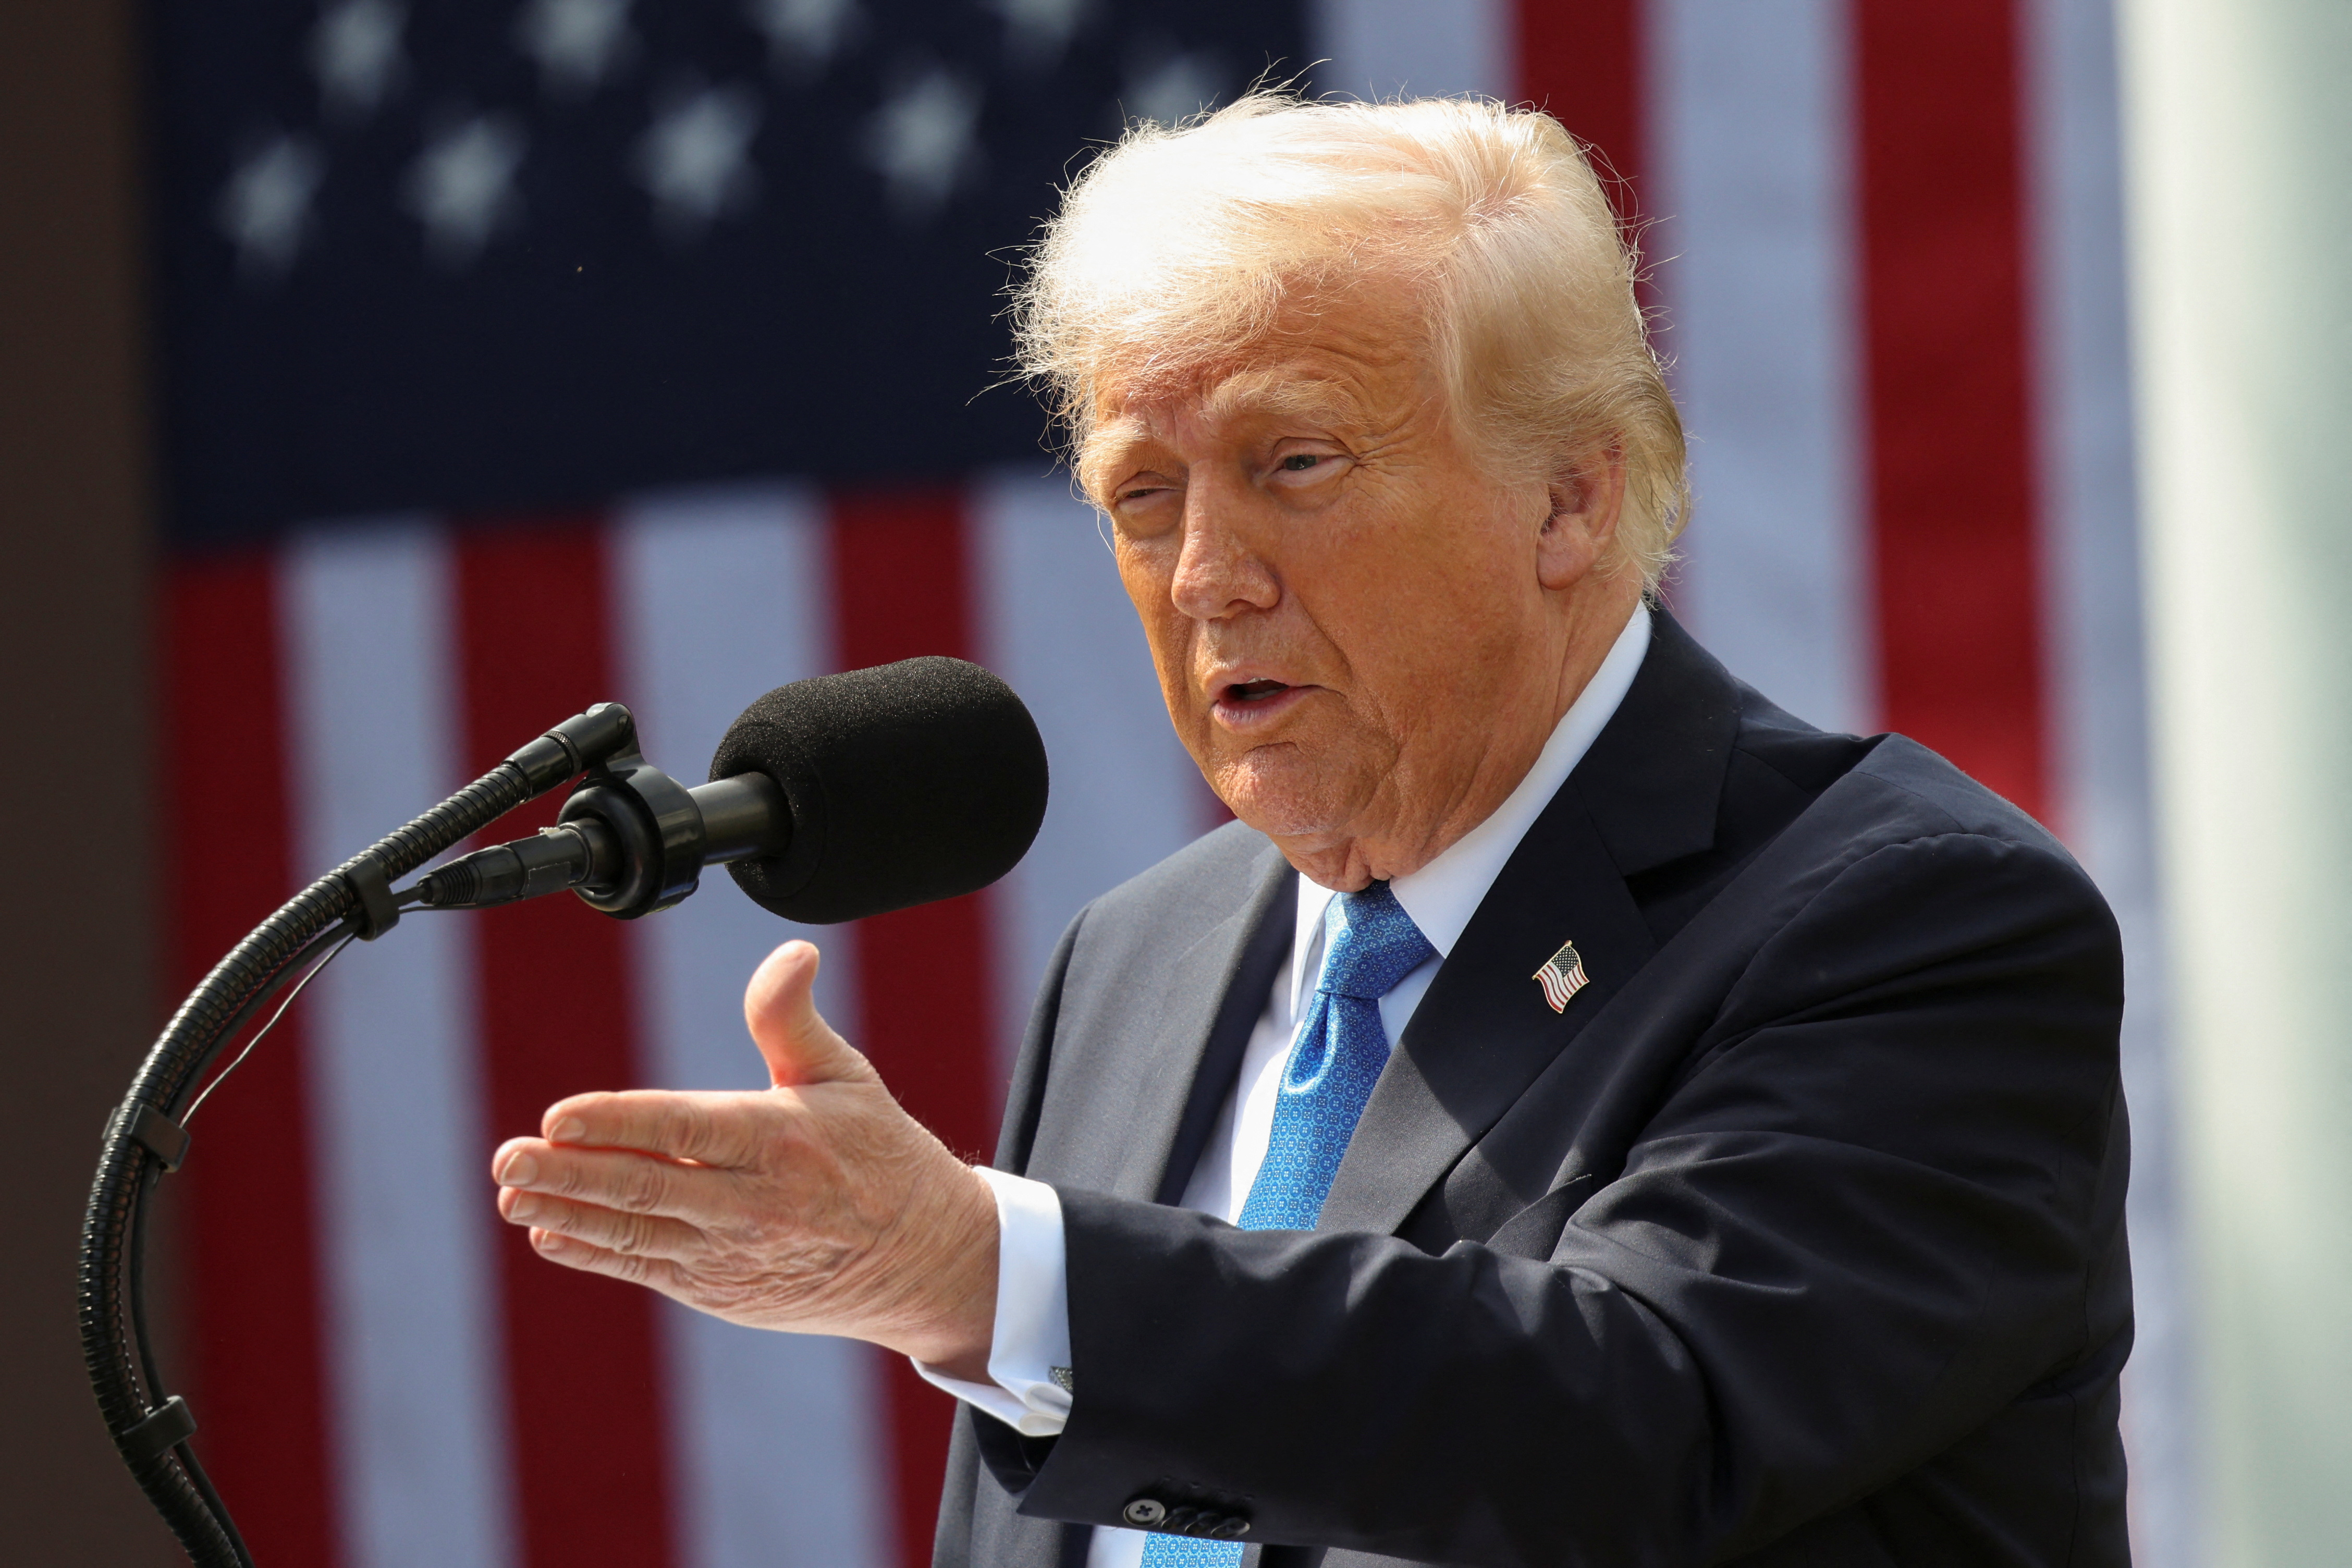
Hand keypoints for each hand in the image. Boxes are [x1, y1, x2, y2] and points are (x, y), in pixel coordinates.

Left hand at [490, 939, 998, 1376]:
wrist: (919, 1258)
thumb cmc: (876, 1154)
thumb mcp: (845, 1076)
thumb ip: (792, 1018)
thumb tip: (791, 953)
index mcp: (782, 1142)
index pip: (688, 1130)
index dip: (618, 1123)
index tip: (557, 1116)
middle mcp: (755, 1204)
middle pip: (648, 1188)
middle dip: (570, 1174)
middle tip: (507, 1159)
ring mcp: (733, 1254)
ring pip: (637, 1234)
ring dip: (568, 1215)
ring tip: (511, 1196)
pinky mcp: (721, 1289)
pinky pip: (647, 1269)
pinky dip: (595, 1254)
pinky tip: (549, 1234)